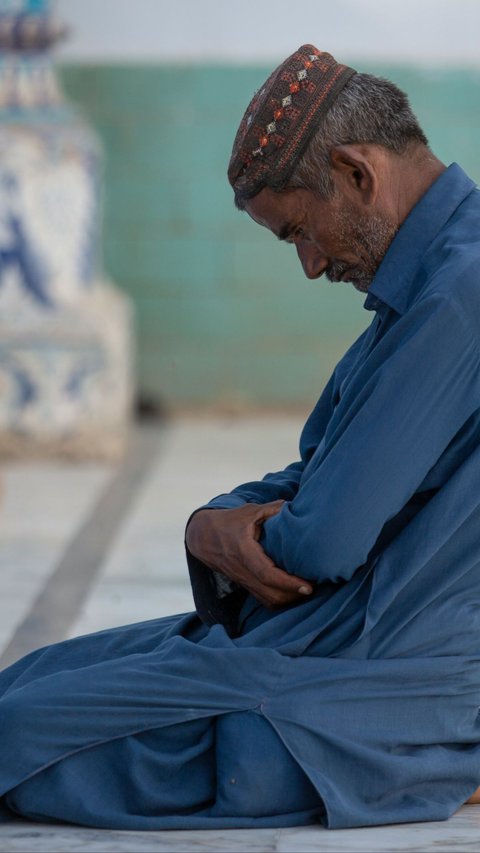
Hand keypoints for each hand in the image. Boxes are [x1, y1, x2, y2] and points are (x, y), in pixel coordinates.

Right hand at [186, 501, 313, 608]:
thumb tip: (291, 505)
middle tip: (312, 588)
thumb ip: (270, 509)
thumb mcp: (248, 512)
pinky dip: (279, 600)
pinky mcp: (244, 584)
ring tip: (304, 591)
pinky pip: (263, 599)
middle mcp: (243, 570)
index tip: (308, 585)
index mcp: (244, 552)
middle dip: (293, 595)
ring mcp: (243, 580)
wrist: (203, 537)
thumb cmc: (228, 522)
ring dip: (287, 600)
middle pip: (271, 594)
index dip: (289, 582)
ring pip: (268, 600)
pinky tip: (291, 592)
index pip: (267, 574)